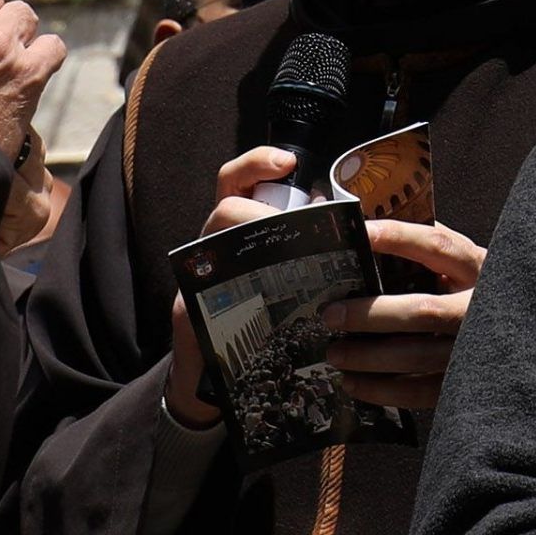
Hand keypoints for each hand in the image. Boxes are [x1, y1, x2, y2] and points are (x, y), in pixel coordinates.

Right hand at [165, 144, 322, 429]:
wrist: (213, 373)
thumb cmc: (256, 319)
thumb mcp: (276, 278)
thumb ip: (299, 252)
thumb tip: (348, 230)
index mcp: (238, 230)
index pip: (237, 181)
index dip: (257, 163)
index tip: (288, 161)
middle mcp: (214, 245)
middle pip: (226, 207)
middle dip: (260, 213)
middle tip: (292, 231)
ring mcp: (199, 275)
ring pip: (213, 243)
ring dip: (248, 247)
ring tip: (280, 263)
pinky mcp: (187, 308)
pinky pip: (197, 291)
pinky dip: (228, 296)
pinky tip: (256, 312)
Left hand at [319, 222, 485, 409]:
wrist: (523, 333)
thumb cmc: (479, 292)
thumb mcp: (466, 264)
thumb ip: (429, 248)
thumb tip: (368, 228)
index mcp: (478, 268)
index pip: (437, 245)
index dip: (398, 237)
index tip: (361, 233)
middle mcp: (478, 308)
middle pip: (422, 310)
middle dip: (370, 314)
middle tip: (331, 314)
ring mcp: (474, 349)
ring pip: (415, 355)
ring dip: (368, 356)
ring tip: (335, 351)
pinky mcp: (465, 383)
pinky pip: (418, 392)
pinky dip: (381, 390)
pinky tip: (354, 383)